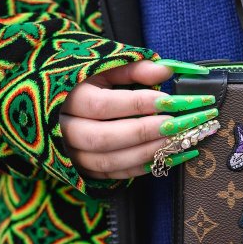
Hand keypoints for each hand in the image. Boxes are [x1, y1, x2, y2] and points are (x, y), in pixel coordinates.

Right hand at [60, 59, 218, 178]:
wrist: (56, 108)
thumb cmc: (85, 83)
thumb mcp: (103, 68)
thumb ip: (134, 68)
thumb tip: (167, 70)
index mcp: (69, 99)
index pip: (106, 104)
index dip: (144, 103)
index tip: (177, 99)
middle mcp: (66, 131)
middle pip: (108, 137)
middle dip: (151, 131)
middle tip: (186, 123)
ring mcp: (74, 155)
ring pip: (113, 161)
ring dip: (153, 151)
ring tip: (186, 139)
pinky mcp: (87, 170)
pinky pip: (118, 175)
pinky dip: (148, 166)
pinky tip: (176, 154)